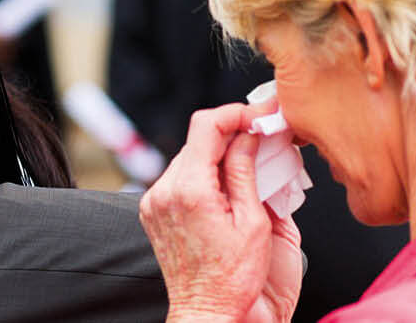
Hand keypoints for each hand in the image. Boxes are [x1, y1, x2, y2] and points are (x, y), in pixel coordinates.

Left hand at [139, 104, 300, 321]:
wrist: (207, 311)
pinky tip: (225, 190)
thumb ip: (246, 171)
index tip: (257, 117)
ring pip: (189, 157)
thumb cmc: (233, 279)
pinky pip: (180, 178)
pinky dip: (203, 175)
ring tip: (247, 167)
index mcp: (191, 190)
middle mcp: (166, 191)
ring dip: (217, 155)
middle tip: (261, 138)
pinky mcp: (153, 211)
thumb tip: (249, 136)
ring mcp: (155, 201)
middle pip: (197, 139)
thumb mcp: (253, 222)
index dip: (235, 113)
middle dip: (230, 134)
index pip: (206, 125)